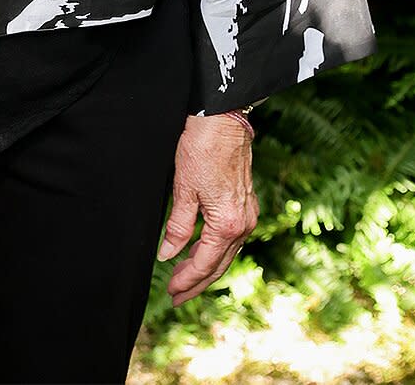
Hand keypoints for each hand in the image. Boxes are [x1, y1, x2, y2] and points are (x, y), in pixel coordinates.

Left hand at [156, 112, 258, 305]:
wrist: (224, 117)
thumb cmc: (202, 147)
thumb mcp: (183, 189)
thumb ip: (178, 227)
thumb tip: (167, 255)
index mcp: (227, 224)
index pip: (204, 263)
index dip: (185, 280)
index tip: (170, 292)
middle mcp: (243, 224)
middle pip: (218, 264)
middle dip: (197, 282)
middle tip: (176, 296)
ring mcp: (247, 214)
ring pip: (227, 253)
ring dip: (207, 267)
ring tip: (186, 278)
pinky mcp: (246, 203)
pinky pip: (232, 238)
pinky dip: (216, 250)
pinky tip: (203, 251)